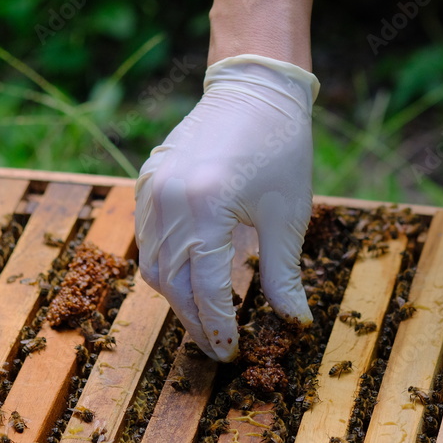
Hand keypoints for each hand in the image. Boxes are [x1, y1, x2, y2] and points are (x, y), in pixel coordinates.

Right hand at [134, 54, 318, 360]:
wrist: (255, 89)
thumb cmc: (281, 149)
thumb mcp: (288, 216)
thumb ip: (283, 275)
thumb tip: (295, 322)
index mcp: (207, 207)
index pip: (205, 288)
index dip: (219, 326)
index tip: (232, 352)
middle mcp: (169, 200)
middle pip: (173, 282)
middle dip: (195, 321)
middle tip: (218, 347)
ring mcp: (152, 189)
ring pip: (153, 264)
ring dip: (177, 298)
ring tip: (205, 321)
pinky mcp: (147, 180)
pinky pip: (147, 238)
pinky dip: (165, 266)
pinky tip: (188, 280)